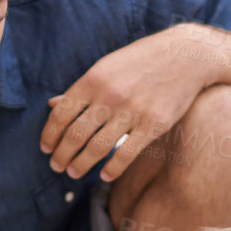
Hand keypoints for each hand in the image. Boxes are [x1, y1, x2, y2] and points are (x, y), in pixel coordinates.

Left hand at [40, 26, 211, 181]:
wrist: (185, 55)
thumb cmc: (140, 62)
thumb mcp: (106, 68)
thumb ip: (81, 89)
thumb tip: (52, 105)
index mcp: (93, 80)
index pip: (61, 115)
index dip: (49, 136)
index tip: (46, 149)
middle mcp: (109, 96)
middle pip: (75, 135)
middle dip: (61, 155)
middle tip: (56, 166)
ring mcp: (132, 111)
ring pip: (97, 148)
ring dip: (80, 165)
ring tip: (73, 173)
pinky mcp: (154, 124)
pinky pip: (126, 153)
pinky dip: (112, 169)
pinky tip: (104, 175)